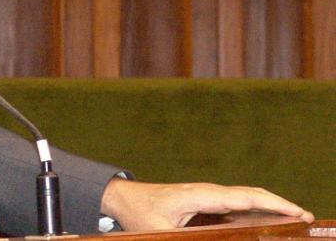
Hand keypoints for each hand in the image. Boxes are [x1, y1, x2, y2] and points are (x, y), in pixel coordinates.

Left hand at [101, 178, 314, 229]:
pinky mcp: (205, 204)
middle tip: (306, 219)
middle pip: (251, 196)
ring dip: (269, 208)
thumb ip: (184, 240)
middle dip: (280, 205)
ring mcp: (207, 197)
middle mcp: (208, 193)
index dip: (273, 204)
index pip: (244, 198)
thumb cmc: (139, 213)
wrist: (123, 197)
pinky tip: (267, 223)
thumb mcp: (159, 233)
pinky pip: (235, 207)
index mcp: (201, 196)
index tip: (297, 212)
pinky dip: (255, 212)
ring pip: (245, 200)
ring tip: (294, 222)